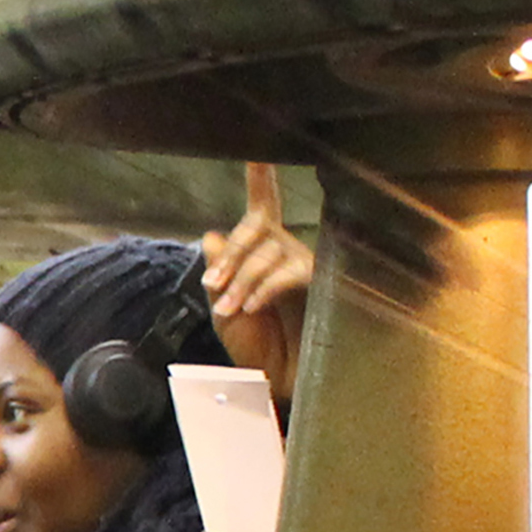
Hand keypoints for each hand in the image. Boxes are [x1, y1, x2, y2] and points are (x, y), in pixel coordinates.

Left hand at [202, 161, 311, 412]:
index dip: (261, 178)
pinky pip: (286, 273)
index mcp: (262, 250)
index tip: (257, 151)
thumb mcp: (224, 311)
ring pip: (266, 253)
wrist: (280, 379)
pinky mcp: (318, 282)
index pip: (261, 207)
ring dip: (242, 281)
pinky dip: (263, 288)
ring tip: (230, 309)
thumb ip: (219, 275)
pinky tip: (253, 307)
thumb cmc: (256, 345)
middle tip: (214, 286)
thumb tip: (212, 235)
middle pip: (255, 228)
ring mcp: (304, 263)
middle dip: (230, 256)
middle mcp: (285, 249)